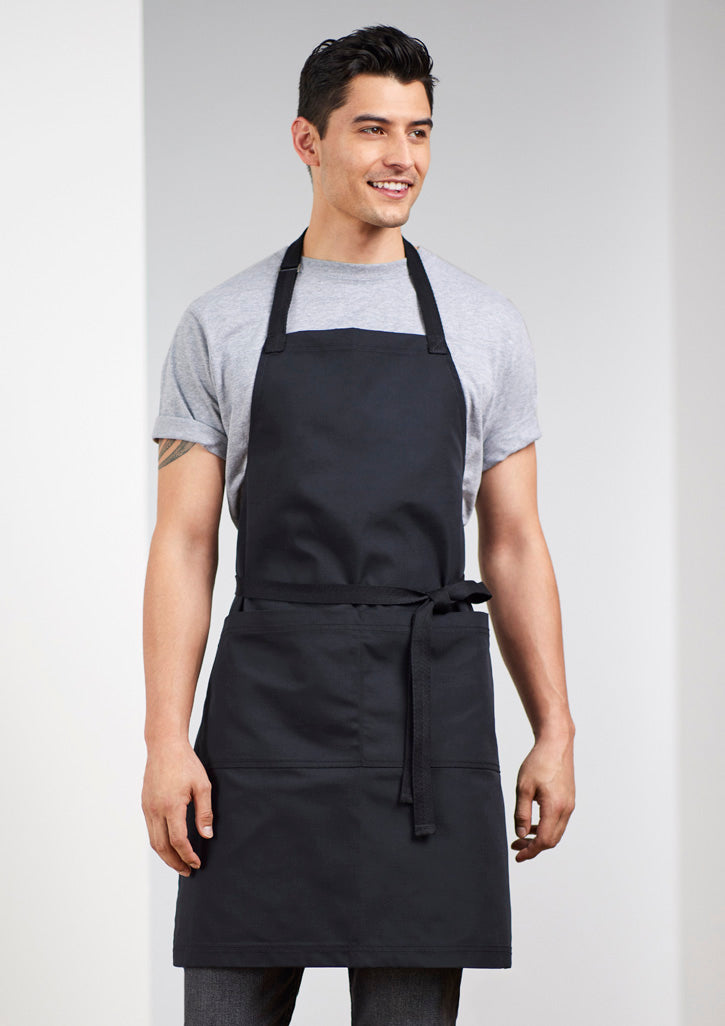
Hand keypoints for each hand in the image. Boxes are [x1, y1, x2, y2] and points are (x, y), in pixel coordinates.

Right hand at [141, 739, 213, 875]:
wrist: (164, 746)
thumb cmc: (186, 763)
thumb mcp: (202, 785)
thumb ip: (205, 812)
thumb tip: (207, 835)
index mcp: (171, 806)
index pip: (178, 841)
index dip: (188, 855)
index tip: (197, 863)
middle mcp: (155, 809)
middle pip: (162, 847)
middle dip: (175, 862)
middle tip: (187, 871)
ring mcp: (147, 807)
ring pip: (153, 841)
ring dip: (165, 855)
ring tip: (179, 863)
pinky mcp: (145, 804)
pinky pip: (150, 829)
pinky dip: (159, 842)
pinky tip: (170, 844)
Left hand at [511, 731, 574, 861]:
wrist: (556, 744)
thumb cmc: (538, 762)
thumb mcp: (523, 787)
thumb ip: (522, 813)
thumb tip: (521, 835)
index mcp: (555, 807)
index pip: (544, 841)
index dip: (530, 852)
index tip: (517, 856)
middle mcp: (566, 809)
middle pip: (552, 840)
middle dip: (534, 847)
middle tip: (516, 847)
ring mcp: (570, 805)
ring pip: (556, 831)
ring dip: (540, 837)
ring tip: (522, 835)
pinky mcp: (569, 799)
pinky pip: (559, 821)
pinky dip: (547, 827)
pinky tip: (533, 823)